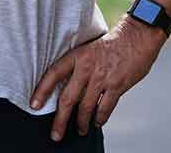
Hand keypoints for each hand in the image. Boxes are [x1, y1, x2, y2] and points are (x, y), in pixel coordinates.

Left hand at [30, 17, 166, 141]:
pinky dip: (100, 118)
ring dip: (81, 122)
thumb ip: (80, 65)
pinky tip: (97, 122)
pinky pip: (105, 108)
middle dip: (60, 119)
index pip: (54, 74)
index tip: (34, 105)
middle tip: (55, 134)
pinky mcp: (117, 85)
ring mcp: (102, 78)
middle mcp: (87, 67)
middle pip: (68, 98)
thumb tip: (70, 85)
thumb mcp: (90, 48)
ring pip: (86, 107)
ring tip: (80, 129)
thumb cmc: (112, 42)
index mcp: (78, 56)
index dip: (42, 90)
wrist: (137, 36)